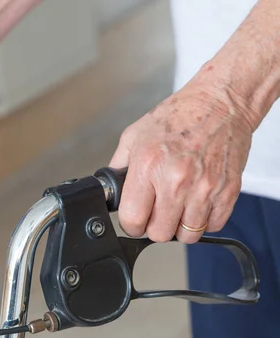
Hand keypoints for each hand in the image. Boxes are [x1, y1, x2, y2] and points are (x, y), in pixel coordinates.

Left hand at [110, 77, 253, 242]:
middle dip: (156, 226)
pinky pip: (213, 226)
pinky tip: (199, 203)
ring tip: (180, 207)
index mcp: (149, 166)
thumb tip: (109, 193)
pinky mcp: (227, 191)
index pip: (133, 220)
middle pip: (159, 233)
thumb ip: (118, 167)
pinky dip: (205, 220)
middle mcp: (176, 179)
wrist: (222, 102)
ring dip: (181, 226)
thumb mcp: (135, 135)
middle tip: (159, 211)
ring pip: (187, 235)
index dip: (132, 224)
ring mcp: (204, 188)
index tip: (136, 218)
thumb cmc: (180, 116)